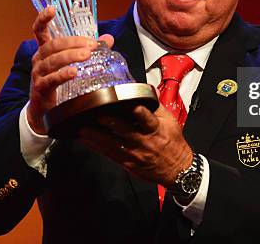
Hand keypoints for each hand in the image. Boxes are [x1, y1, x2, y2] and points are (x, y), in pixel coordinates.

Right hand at [28, 6, 113, 134]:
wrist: (44, 110)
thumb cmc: (58, 83)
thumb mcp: (72, 63)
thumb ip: (89, 49)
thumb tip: (109, 38)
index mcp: (45, 50)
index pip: (40, 31)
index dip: (43, 18)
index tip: (51, 8)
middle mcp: (38, 59)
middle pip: (53, 45)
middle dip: (73, 42)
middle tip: (92, 45)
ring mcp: (38, 73)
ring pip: (52, 60)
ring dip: (70, 56)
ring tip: (86, 55)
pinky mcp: (40, 88)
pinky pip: (51, 79)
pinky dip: (63, 74)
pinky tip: (74, 72)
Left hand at [77, 105, 192, 186]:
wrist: (176, 169)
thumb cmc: (173, 143)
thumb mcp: (170, 122)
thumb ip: (157, 106)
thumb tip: (150, 91)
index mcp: (155, 129)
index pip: (148, 120)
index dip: (140, 113)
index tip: (132, 106)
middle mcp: (143, 141)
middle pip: (125, 131)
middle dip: (110, 122)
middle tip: (97, 114)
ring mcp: (134, 153)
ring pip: (113, 143)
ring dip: (97, 136)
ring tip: (83, 129)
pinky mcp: (127, 162)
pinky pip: (109, 154)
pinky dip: (96, 147)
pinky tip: (86, 141)